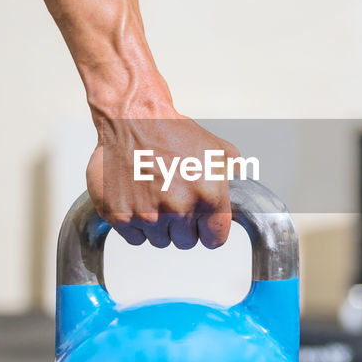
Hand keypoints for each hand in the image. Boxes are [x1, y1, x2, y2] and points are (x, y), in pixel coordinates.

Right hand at [86, 115, 239, 248]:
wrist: (132, 119)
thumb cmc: (172, 132)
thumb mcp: (218, 151)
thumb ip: (234, 179)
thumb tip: (241, 197)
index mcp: (208, 196)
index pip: (214, 239)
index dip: (208, 231)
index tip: (202, 224)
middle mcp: (178, 209)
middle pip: (186, 241)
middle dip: (182, 225)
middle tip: (173, 199)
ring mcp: (148, 215)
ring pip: (160, 241)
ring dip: (158, 225)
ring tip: (154, 195)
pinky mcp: (120, 216)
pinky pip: (135, 237)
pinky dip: (135, 223)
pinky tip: (138, 199)